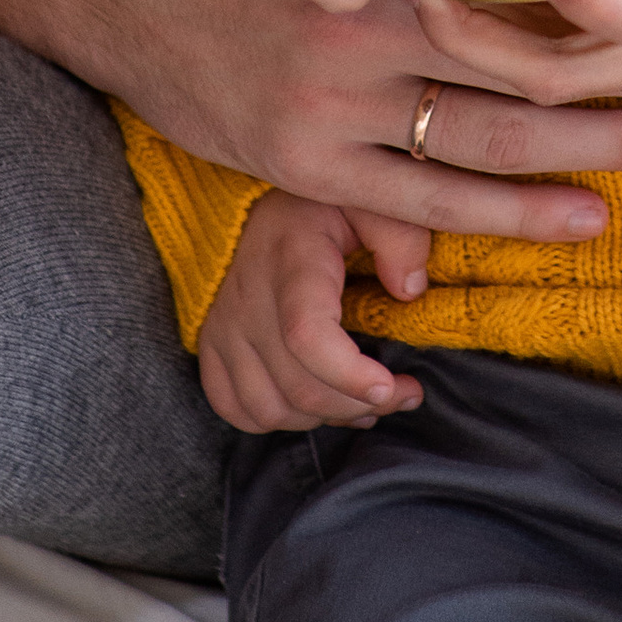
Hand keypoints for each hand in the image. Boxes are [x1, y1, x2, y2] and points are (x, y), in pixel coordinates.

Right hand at [198, 193, 433, 433]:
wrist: (255, 203)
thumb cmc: (322, 205)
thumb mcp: (369, 201)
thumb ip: (399, 237)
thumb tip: (410, 290)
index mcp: (292, 262)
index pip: (306, 334)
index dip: (349, 374)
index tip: (392, 386)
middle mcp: (249, 300)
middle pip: (298, 386)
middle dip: (361, 405)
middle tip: (404, 394)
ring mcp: (223, 327)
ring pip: (270, 410)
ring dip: (324, 418)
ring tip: (364, 401)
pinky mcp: (211, 345)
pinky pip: (235, 409)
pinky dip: (278, 420)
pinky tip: (316, 404)